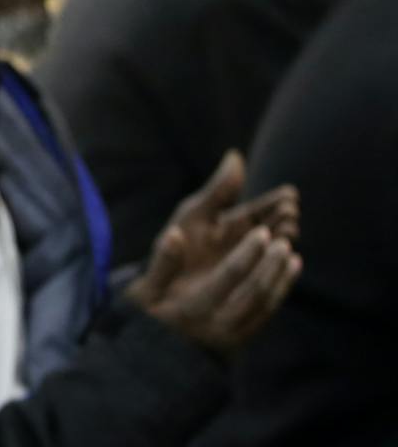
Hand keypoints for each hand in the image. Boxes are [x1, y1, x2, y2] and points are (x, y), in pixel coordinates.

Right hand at [125, 217, 299, 355]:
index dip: (248, 253)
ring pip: (265, 304)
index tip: (262, 232)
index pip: (229, 277)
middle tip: (282, 240)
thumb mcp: (144, 292)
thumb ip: (162, 263)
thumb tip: (175, 234)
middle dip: (271, 264)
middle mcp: (216, 325)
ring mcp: (232, 336)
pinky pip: (267, 314)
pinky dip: (281, 290)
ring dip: (281, 277)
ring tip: (290, 253)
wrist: (157, 357)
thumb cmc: (151, 314)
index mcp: (192, 310)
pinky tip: (289, 269)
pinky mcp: (241, 340)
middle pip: (255, 292)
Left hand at [151, 152, 301, 273]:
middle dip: (283, 220)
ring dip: (280, 243)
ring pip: (268, 254)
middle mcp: (242, 244)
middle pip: (269, 229)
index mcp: (232, 224)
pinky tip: (282, 264)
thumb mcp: (193, 214)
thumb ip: (217, 191)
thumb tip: (235, 155)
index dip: (275, 203)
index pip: (260, 210)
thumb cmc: (171, 244)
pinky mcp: (241, 291)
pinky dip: (273, 271)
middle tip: (290, 214)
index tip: (289, 196)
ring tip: (286, 234)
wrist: (157, 288)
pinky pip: (261, 279)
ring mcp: (244, 268)